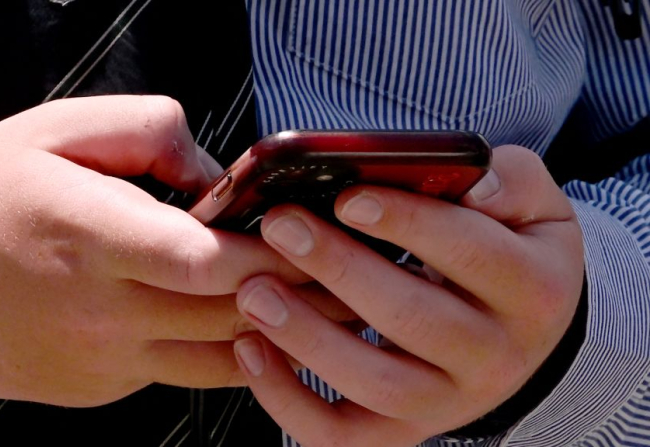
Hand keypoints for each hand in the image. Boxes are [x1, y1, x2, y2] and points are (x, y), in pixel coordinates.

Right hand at [0, 96, 352, 406]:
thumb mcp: (55, 130)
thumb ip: (150, 133)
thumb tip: (217, 175)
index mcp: (90, 235)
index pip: (205, 259)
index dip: (272, 251)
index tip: (312, 231)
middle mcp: (100, 308)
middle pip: (229, 312)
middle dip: (300, 292)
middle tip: (348, 269)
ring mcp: (103, 359)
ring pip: (219, 357)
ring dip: (279, 330)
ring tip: (325, 303)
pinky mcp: (101, 386)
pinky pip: (185, 374)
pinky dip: (228, 352)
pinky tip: (253, 325)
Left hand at [233, 145, 583, 445]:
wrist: (523, 334)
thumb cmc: (511, 253)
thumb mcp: (534, 207)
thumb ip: (512, 181)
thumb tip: (477, 185)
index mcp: (533, 289)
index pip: (471, 253)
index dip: (407, 223)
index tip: (349, 198)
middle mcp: (496, 355)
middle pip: (414, 319)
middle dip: (339, 269)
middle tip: (282, 227)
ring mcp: (448, 401)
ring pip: (375, 384)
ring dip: (306, 338)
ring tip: (255, 291)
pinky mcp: (403, 429)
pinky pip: (342, 434)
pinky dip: (289, 401)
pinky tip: (252, 348)